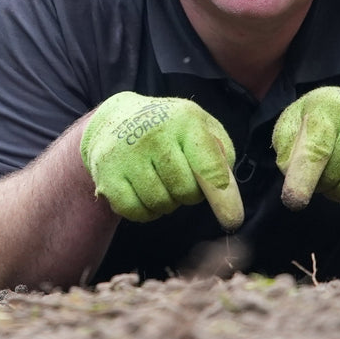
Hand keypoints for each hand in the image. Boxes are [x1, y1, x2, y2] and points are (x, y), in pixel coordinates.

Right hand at [79, 92, 243, 230]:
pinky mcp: (107, 174)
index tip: (232, 220)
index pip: (209, 167)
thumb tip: (226, 196)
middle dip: (190, 193)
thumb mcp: (202, 128)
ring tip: (161, 181)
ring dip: (167, 203)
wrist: (118, 118)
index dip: (223, 197)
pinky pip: (135, 212)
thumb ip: (221, 158)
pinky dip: (145, 212)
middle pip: (185, 191)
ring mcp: (127, 154)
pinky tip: (144, 193)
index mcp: (185, 120)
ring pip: (160, 204)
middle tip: (181, 178)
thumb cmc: (171, 129)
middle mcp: (154, 134)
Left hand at [272, 83, 339, 210]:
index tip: (294, 200)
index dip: (302, 177)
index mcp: (330, 110)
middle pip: (327, 179)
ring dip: (336, 190)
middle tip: (325, 162)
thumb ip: (285, 143)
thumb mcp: (300, 116)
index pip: (315, 149)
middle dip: (317, 180)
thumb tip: (291, 173)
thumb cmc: (330, 118)